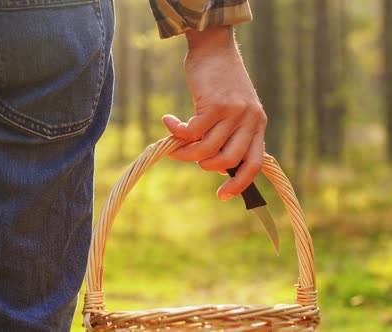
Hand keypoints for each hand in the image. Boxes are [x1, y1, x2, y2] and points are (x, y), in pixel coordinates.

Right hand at [162, 27, 266, 200]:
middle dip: (203, 165)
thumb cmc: (220, 81)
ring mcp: (234, 112)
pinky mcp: (215, 104)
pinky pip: (191, 132)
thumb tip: (217, 167)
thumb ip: (230, 134)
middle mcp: (250, 119)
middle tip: (188, 156)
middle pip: (227, 160)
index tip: (221, 196)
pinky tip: (168, 120)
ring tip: (172, 142)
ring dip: (184, 151)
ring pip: (206, 148)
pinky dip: (176, 131)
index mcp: (258, 124)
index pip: (255, 163)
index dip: (239, 184)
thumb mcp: (233, 109)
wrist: (214, 47)